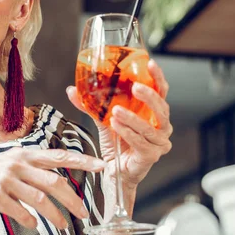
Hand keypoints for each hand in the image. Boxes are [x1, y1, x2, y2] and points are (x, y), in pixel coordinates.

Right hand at [0, 147, 105, 228]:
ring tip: (63, 225)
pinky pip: (21, 211)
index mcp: (24, 155)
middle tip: (84, 213)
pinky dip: (30, 220)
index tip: (101, 166)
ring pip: (40, 199)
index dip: (82, 160)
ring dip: (55, 215)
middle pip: (54, 182)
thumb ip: (33, 169)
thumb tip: (58, 179)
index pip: (59, 156)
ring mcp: (6, 180)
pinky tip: (34, 225)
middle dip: (73, 199)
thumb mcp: (11, 165)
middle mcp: (17, 165)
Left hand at [67, 59, 172, 187]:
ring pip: (150, 127)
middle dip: (149, 97)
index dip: (157, 77)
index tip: (150, 63)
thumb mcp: (103, 119)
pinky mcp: (151, 156)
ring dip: (132, 118)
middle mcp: (162, 127)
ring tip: (116, 111)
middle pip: (162, 108)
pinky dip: (128, 133)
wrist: (114, 171)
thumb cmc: (115, 143)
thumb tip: (72, 90)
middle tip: (135, 87)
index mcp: (154, 113)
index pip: (161, 91)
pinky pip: (141, 143)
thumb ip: (91, 105)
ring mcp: (159, 143)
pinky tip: (116, 126)